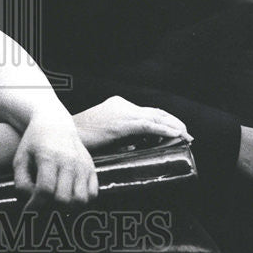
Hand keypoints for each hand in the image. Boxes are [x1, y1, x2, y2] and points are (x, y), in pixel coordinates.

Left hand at [13, 107, 97, 209]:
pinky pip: (93, 194)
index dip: (35, 205)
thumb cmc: (34, 143)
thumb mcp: (20, 158)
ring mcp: (83, 165)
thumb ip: (21, 182)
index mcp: (48, 157)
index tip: (28, 211)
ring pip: (81, 200)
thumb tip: (32, 202)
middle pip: (64, 199)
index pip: (45, 190)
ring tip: (56, 203)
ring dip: (67, 208)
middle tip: (42, 206)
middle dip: (50, 208)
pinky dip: (81, 201)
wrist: (55, 123)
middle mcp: (69, 161)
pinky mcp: (92, 168)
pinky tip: (69, 196)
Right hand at [73, 95, 192, 150]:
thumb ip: (120, 137)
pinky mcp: (122, 123)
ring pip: (156, 117)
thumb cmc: (82, 137)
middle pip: (156, 112)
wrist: (65, 133)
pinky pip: (149, 126)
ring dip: (174, 127)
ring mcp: (123, 112)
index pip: (148, 111)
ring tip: (186, 136)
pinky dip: (165, 130)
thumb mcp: (106, 133)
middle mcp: (123, 105)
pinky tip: (175, 135)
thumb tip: (134, 147)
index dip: (165, 120)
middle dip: (174, 123)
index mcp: (119, 105)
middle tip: (187, 135)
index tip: (177, 131)